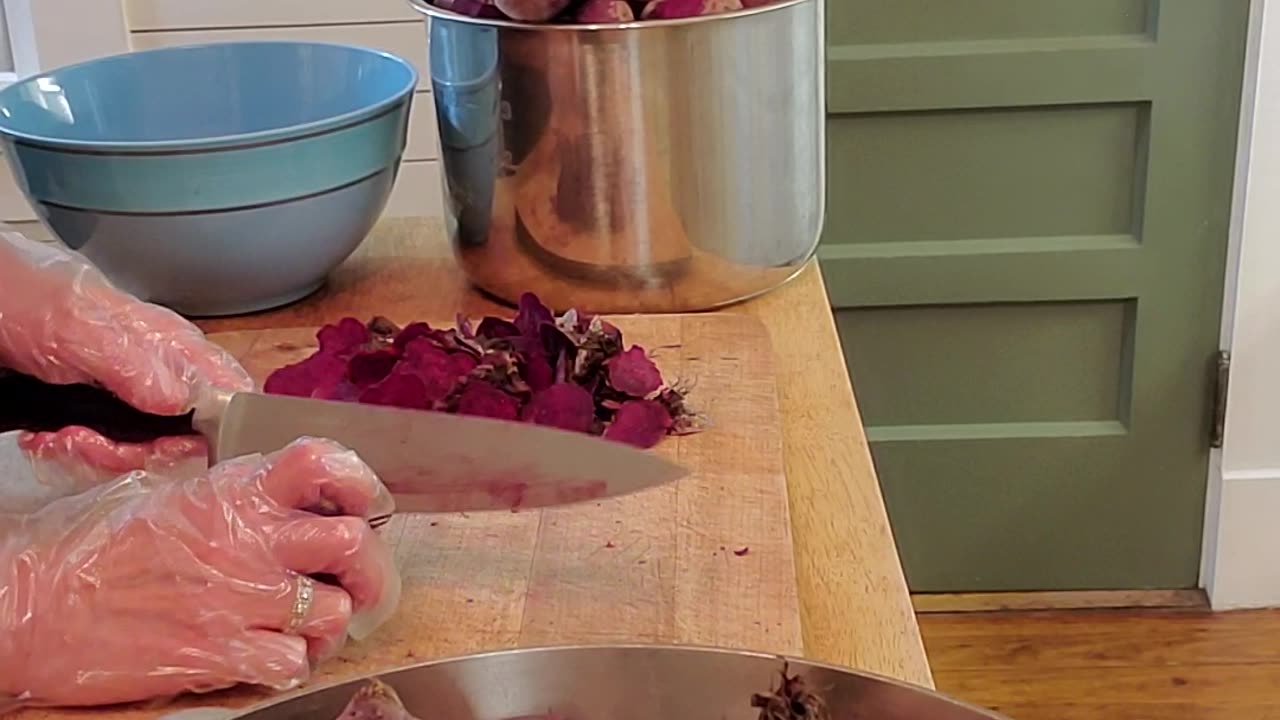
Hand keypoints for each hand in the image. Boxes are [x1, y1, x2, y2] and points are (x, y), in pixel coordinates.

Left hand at [0, 227, 252, 494]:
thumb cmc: (29, 300)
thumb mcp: (78, 328)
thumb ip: (133, 363)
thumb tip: (184, 401)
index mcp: (173, 344)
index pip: (230, 392)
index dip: (213, 431)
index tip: (165, 447)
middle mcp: (164, 374)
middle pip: (187, 436)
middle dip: (137, 452)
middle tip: (90, 442)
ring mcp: (134, 397)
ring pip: (147, 451)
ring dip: (100, 455)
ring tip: (61, 438)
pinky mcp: (105, 416)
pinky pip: (110, 452)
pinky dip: (78, 453)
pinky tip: (51, 439)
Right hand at [0, 437, 399, 707]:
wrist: (31, 604)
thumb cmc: (88, 545)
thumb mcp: (160, 491)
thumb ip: (225, 487)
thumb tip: (276, 486)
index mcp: (233, 490)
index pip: (323, 462)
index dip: (359, 480)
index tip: (367, 502)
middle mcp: (249, 540)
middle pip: (354, 543)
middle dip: (368, 564)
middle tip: (357, 578)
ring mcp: (240, 599)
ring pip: (337, 611)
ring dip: (332, 620)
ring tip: (309, 621)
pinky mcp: (221, 653)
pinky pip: (294, 662)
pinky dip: (292, 662)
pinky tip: (271, 653)